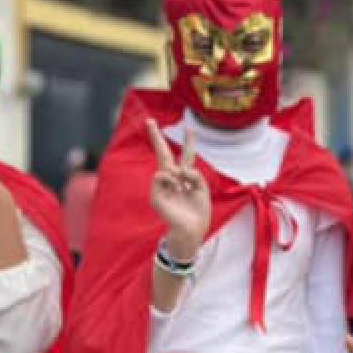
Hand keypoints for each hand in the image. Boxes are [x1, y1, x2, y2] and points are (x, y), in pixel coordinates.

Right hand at [147, 120, 210, 253]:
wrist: (192, 232)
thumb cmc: (198, 214)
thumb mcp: (203, 189)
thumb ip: (195, 174)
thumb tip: (179, 170)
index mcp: (186, 179)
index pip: (186, 156)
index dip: (189, 143)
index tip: (190, 128)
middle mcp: (173, 180)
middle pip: (164, 154)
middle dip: (156, 137)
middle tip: (150, 120)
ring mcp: (162, 187)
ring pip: (166, 165)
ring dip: (179, 174)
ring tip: (183, 188)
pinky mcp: (155, 195)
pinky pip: (160, 176)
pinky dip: (170, 179)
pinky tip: (175, 187)